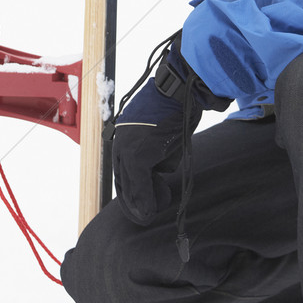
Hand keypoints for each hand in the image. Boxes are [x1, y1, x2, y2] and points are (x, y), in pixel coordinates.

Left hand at [112, 36, 230, 227]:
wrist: (182, 88)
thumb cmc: (178, 104)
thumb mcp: (161, 128)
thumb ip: (155, 149)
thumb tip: (158, 171)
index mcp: (124, 133)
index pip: (124, 167)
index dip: (132, 187)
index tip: (139, 201)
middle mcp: (121, 141)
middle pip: (124, 180)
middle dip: (134, 200)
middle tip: (145, 214)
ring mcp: (127, 150)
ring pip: (132, 185)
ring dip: (144, 201)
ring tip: (153, 211)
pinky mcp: (137, 158)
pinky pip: (140, 186)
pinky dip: (147, 201)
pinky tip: (152, 210)